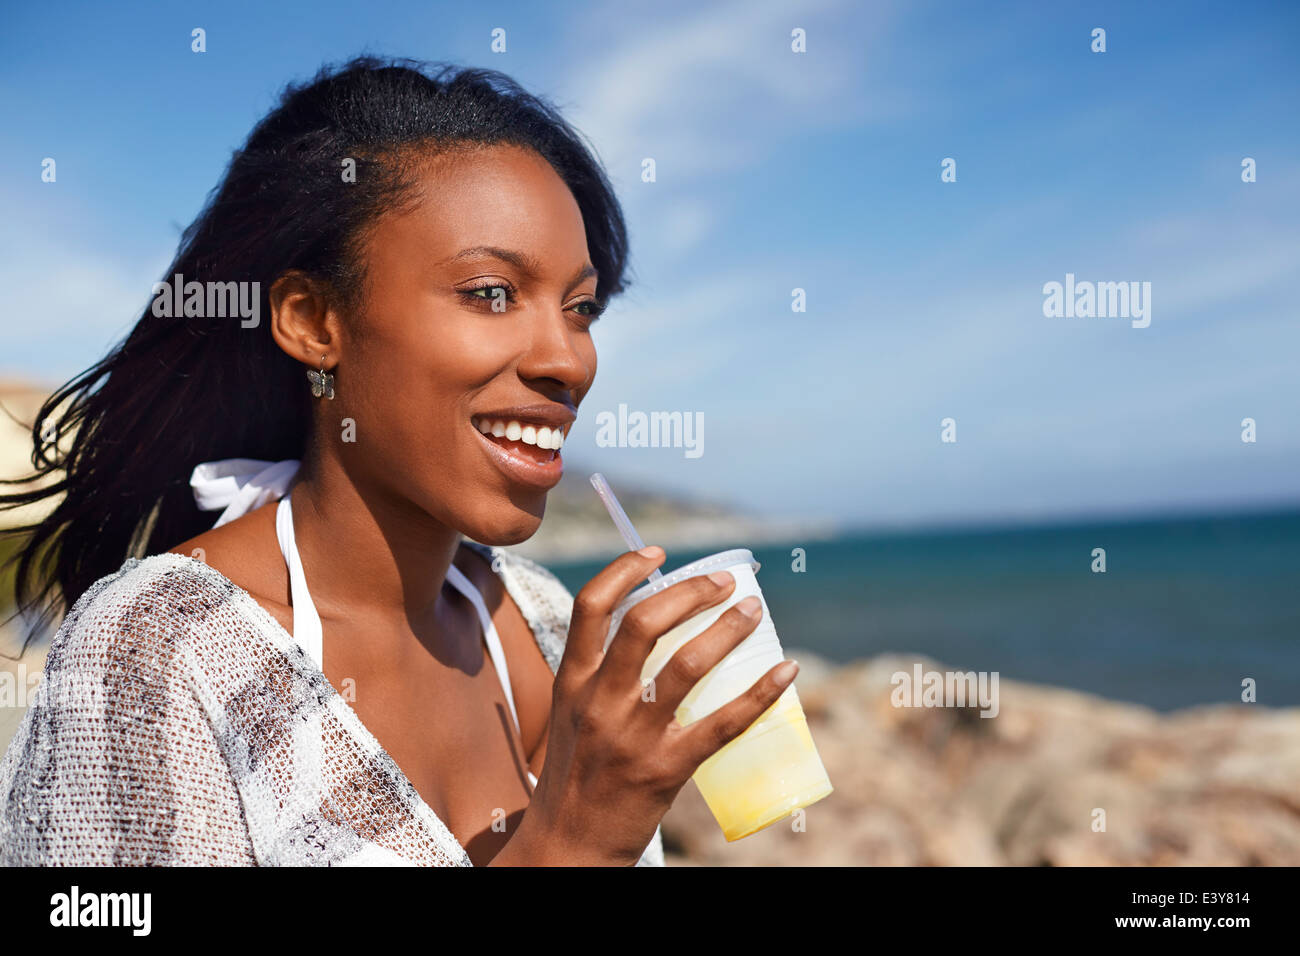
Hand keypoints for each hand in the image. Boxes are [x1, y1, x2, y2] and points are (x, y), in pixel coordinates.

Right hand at [512, 546, 797, 864]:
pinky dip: (761, 693)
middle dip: (690, 592)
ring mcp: (633, 736)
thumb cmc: (575, 776)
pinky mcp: (666, 769)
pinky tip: (786, 671)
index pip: (591, 605)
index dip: (625, 569)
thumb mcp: (570, 717)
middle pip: (644, 623)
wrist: (566, 848)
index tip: (658, 553)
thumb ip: (599, 677)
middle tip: (724, 581)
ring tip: (753, 611)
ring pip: (687, 664)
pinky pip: (723, 723)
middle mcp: (599, 701)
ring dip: (727, 628)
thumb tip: (652, 631)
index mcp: (572, 681)